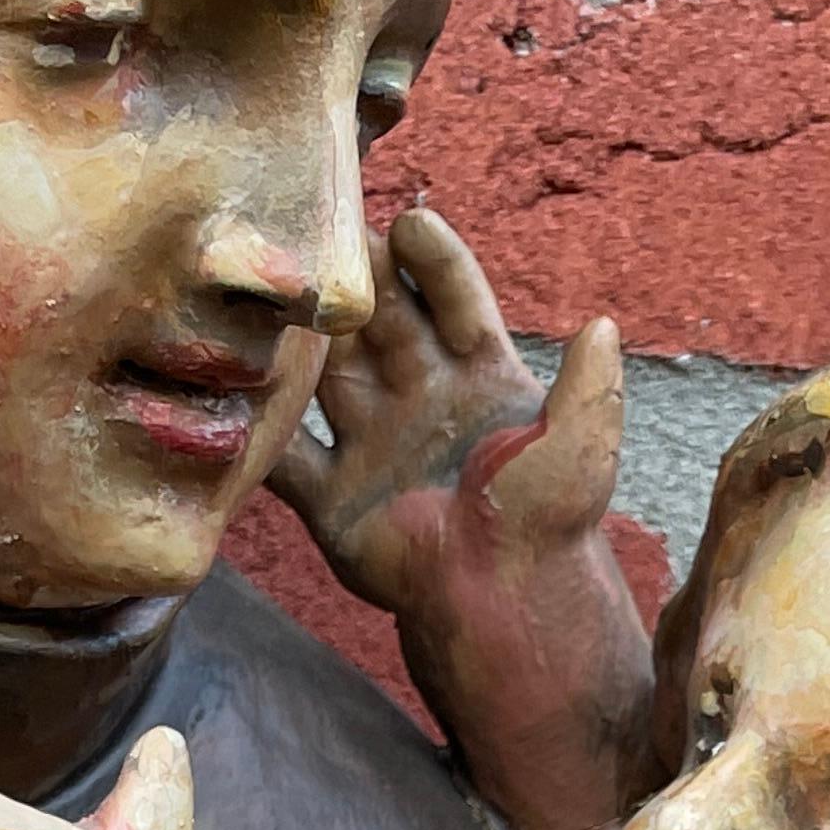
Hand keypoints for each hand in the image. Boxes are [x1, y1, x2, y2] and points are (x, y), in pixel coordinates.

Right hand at [273, 208, 651, 829]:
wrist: (504, 610)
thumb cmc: (550, 527)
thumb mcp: (582, 450)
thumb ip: (590, 389)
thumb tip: (605, 323)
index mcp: (485, 383)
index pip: (455, 301)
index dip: (432, 261)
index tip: (408, 220)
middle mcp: (422, 404)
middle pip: (378, 324)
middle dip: (350, 278)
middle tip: (317, 231)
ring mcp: (374, 449)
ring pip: (325, 375)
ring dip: (297, 336)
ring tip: (262, 288)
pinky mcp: (336, 505)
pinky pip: (285, 459)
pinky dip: (256, 430)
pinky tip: (224, 388)